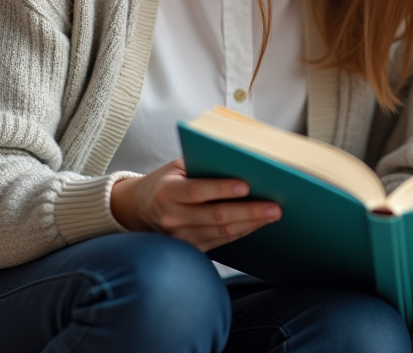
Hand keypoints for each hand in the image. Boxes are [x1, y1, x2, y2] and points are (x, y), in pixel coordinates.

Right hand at [110, 159, 280, 250]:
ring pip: (221, 233)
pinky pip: (221, 242)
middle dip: (248, 212)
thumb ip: (202, 164)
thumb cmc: (165, 181)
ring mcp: (180, 238)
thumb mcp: (176, 167)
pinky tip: (257, 224)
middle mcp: (172, 217)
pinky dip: (241, 232)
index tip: (247, 186)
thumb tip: (242, 162)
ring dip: (250, 224)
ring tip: (272, 215)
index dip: (222, 189)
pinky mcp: (189, 249)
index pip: (198, 191)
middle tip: (274, 207)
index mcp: (167, 192)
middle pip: (216, 216)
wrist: (138, 209)